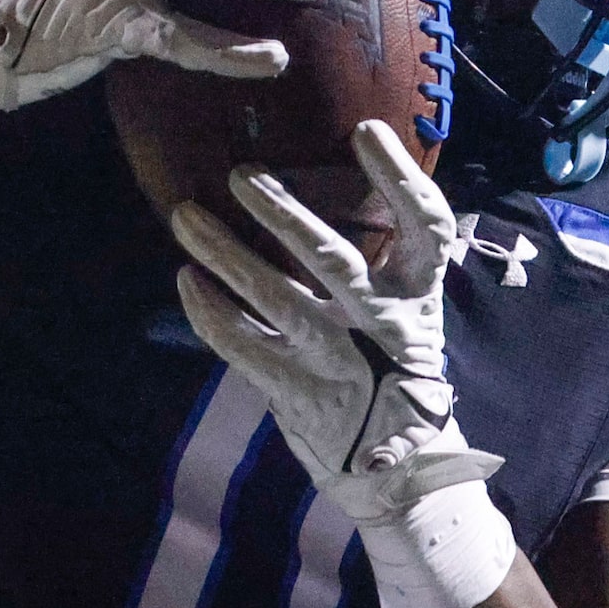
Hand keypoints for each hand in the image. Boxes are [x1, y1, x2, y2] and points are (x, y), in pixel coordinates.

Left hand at [171, 120, 502, 525]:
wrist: (401, 474)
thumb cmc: (401, 375)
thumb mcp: (416, 317)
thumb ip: (395, 260)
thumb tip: (366, 177)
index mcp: (418, 298)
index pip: (425, 227)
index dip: (399, 179)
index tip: (366, 132)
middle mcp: (379, 325)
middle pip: (332, 260)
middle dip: (284, 215)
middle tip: (241, 173)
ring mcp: (333, 362)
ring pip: (272, 298)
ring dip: (224, 255)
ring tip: (183, 216)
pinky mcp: (294, 393)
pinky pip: (242, 346)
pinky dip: (210, 314)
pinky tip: (185, 280)